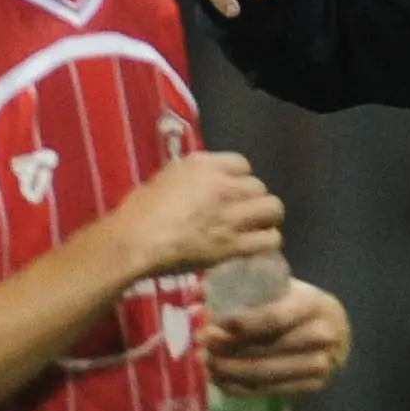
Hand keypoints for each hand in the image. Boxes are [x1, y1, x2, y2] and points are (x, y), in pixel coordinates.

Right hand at [101, 150, 283, 283]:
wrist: (136, 241)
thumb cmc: (139, 211)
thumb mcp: (165, 178)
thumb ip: (191, 177)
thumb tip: (202, 184)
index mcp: (204, 165)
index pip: (241, 164)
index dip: (239, 179)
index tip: (232, 190)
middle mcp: (223, 185)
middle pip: (259, 187)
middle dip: (254, 199)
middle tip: (244, 213)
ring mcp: (232, 214)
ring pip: (273, 209)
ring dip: (266, 219)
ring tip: (257, 229)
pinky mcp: (235, 243)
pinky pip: (269, 239)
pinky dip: (266, 242)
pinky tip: (256, 246)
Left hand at [205, 277, 349, 399]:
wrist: (336, 329)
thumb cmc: (298, 303)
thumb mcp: (281, 287)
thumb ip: (245, 288)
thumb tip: (198, 293)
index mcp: (312, 305)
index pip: (274, 319)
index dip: (243, 324)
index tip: (214, 324)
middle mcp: (320, 336)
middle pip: (265, 350)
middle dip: (227, 349)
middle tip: (202, 343)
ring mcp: (318, 364)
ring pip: (264, 374)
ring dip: (228, 371)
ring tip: (206, 362)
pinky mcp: (311, 386)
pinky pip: (268, 391)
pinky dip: (239, 387)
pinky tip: (219, 379)